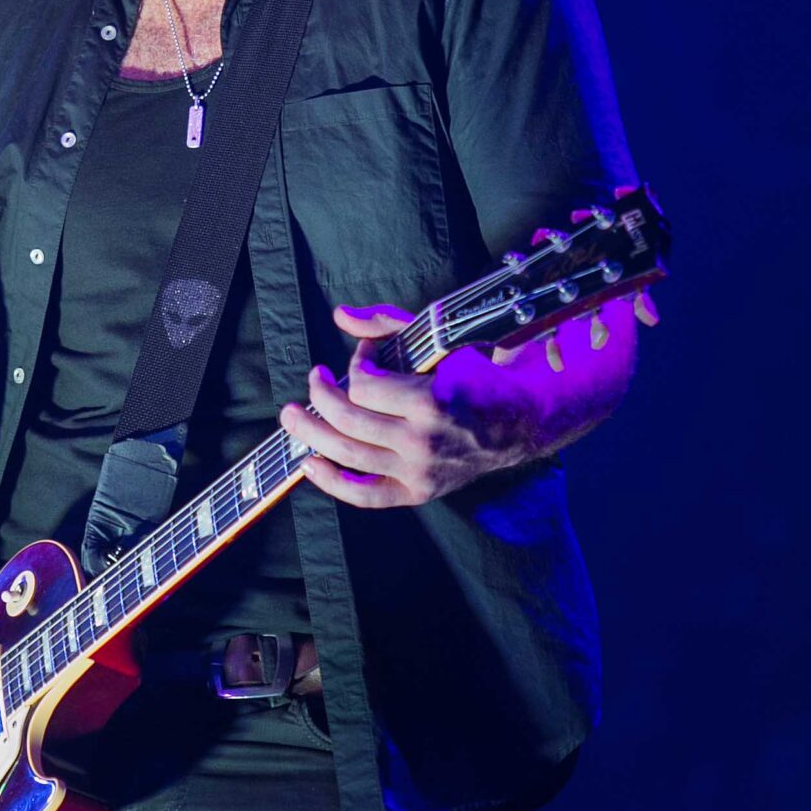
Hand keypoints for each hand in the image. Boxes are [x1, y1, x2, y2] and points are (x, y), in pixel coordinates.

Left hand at [278, 304, 528, 510]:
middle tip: (314, 378)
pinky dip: (330, 481)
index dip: (356, 366)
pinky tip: (310, 463)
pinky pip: (363, 494)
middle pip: (348, 420)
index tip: (364, 356)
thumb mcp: (438, 340)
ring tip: (292, 415)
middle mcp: (422, 441)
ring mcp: (419, 471)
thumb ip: (387, 324)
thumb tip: (340, 316)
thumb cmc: (473, 376)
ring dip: (310, 433)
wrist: (518, 422)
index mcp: (430, 401)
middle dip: (320, 395)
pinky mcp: (417, 492)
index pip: (364, 387)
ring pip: (348, 455)